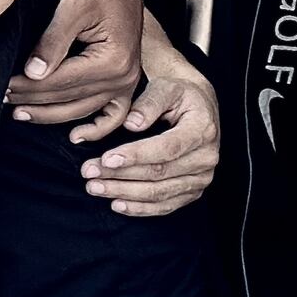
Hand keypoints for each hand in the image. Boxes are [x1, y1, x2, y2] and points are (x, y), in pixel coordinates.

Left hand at [5, 0, 143, 129]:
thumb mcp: (72, 7)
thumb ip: (52, 43)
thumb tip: (33, 74)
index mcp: (113, 60)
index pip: (59, 83)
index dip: (28, 87)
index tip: (2, 87)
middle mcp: (124, 76)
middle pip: (68, 99)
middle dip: (33, 101)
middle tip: (4, 99)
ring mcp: (127, 81)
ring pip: (83, 110)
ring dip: (52, 115)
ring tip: (23, 113)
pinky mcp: (126, 79)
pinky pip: (113, 114)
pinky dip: (97, 128)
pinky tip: (77, 136)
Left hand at [77, 70, 220, 216]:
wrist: (198, 108)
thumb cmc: (177, 95)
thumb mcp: (165, 87)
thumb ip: (149, 102)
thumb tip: (132, 124)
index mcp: (202, 130)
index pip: (166, 148)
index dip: (135, 155)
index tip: (106, 158)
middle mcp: (206, 157)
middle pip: (159, 173)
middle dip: (120, 175)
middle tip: (89, 173)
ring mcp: (201, 177)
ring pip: (159, 193)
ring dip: (124, 193)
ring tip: (95, 188)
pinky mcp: (193, 191)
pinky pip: (166, 206)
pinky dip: (140, 209)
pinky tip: (116, 204)